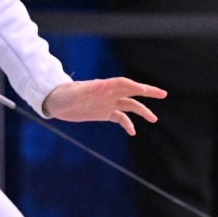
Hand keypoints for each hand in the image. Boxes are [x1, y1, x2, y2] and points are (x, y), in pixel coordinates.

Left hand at [41, 78, 165, 135]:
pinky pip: (120, 118)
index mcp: (104, 86)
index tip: (149, 92)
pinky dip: (127, 124)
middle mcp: (108, 93)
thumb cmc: (63, 95)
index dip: (137, 87)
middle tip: (163, 95)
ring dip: (142, 111)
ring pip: (129, 106)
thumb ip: (89, 90)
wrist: (54, 102)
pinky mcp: (103, 113)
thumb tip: (102, 86)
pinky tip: (133, 132)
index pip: (124, 84)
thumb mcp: (75, 93)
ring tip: (154, 119)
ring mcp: (107, 103)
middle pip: (132, 92)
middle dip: (148, 93)